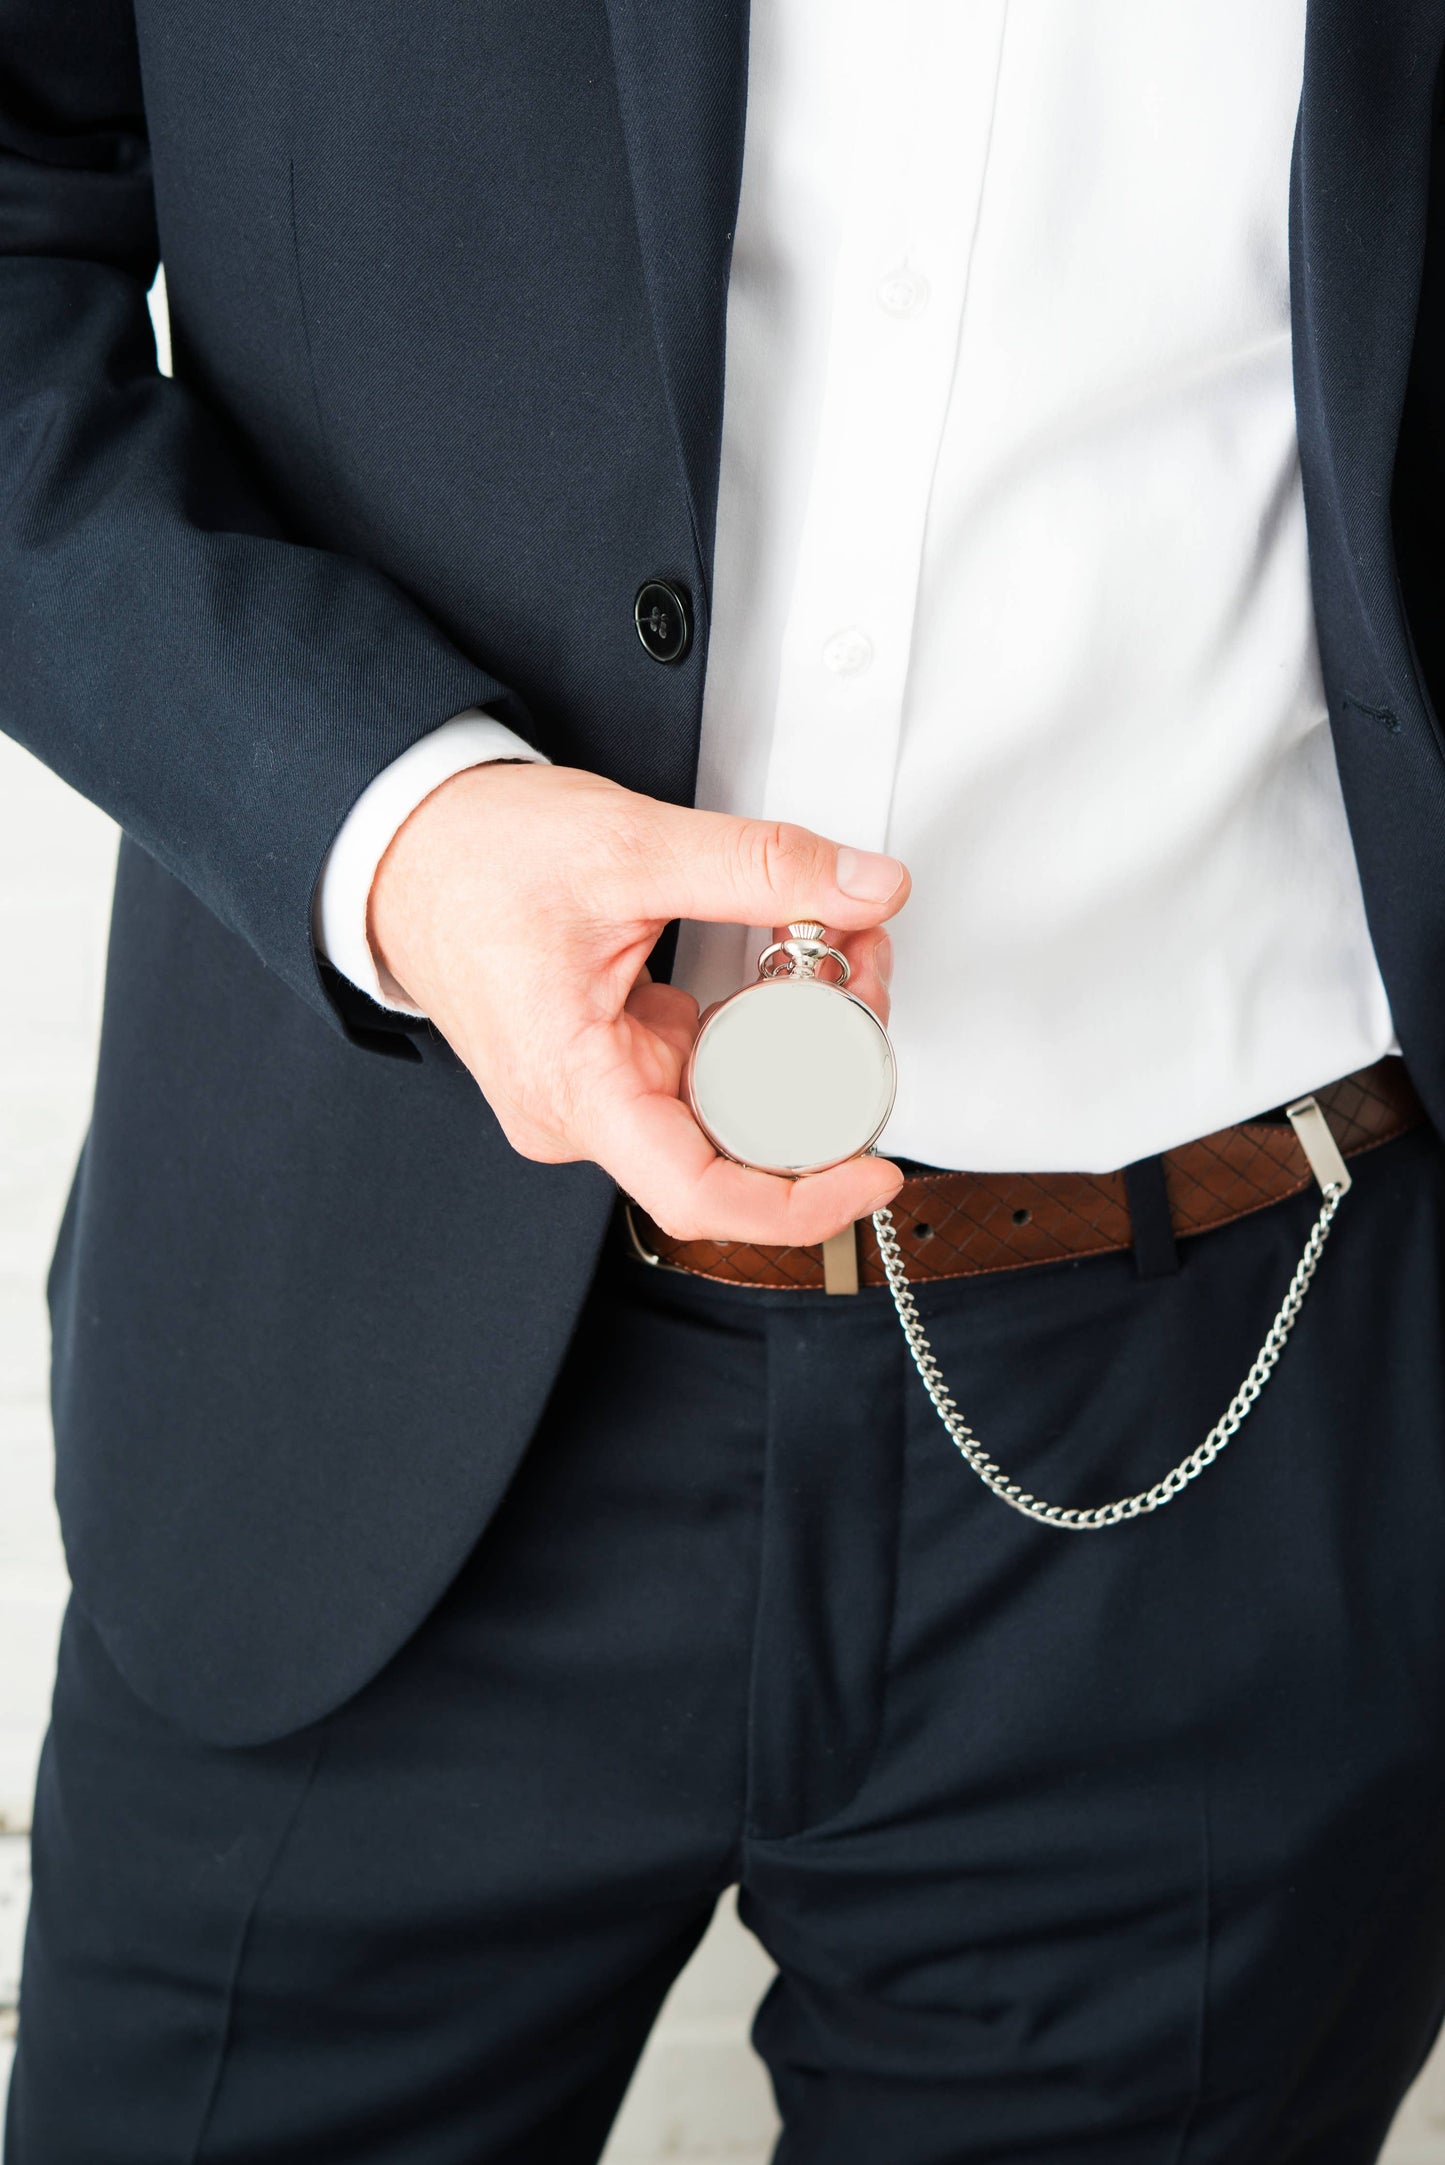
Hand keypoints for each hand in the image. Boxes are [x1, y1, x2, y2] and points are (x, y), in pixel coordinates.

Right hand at [368, 763, 909, 1242]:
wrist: (405, 842)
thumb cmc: (473, 858)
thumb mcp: (630, 846)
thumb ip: (758, 868)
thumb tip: (868, 889)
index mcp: (573, 1088)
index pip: (701, 1195)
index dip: (803, 1201)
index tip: (871, 1170)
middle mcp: (580, 1115)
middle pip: (736, 1147)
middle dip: (825, 1072)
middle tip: (868, 977)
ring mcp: (595, 1096)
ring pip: (729, 1106)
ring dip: (799, 1038)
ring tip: (839, 950)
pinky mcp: (609, 1067)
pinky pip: (706, 1072)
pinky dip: (759, 1023)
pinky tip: (790, 965)